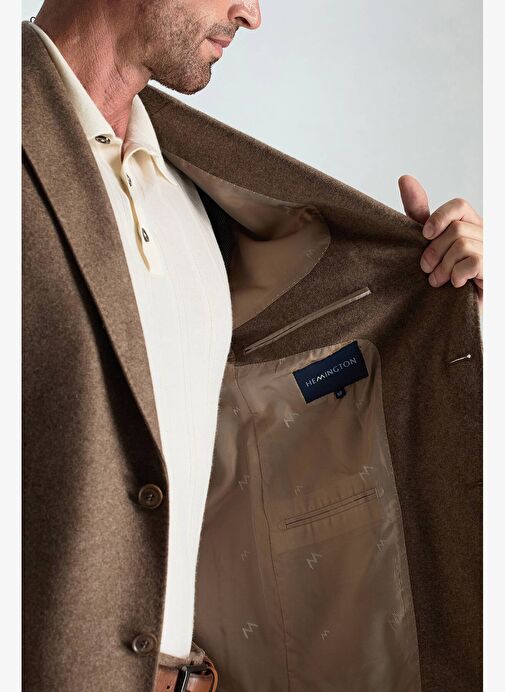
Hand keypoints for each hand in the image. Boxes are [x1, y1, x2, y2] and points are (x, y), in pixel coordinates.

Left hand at [398, 175, 482, 312]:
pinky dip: (457, 275)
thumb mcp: (427, 242)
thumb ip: (419, 214)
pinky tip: (455, 285)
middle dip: (434, 251)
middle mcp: (484, 236)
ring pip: (462, 245)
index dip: (439, 217)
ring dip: (442, 267)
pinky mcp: (493, 270)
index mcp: (470, 226)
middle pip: (455, 229)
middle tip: (426, 269)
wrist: (450, 313)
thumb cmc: (441, 276)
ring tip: (437, 281)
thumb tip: (405, 179)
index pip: (459, 205)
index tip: (424, 234)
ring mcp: (491, 253)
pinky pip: (474, 262)